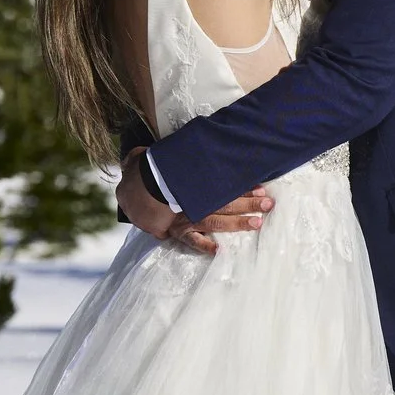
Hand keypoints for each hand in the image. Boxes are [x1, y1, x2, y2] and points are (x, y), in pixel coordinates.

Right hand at [117, 149, 272, 255]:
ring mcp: (183, 217)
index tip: (261, 185)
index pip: (221, 184)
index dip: (242, 186)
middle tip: (269, 204)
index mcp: (189, 182)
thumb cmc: (139, 171)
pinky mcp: (174, 230)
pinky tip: (218, 251)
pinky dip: (203, 245)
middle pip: (224, 201)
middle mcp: (190, 199)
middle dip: (248, 202)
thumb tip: (161, 142)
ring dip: (238, 222)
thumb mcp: (148, 156)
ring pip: (215, 219)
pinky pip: (190, 240)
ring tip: (258, 223)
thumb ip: (161, 152)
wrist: (125, 191)